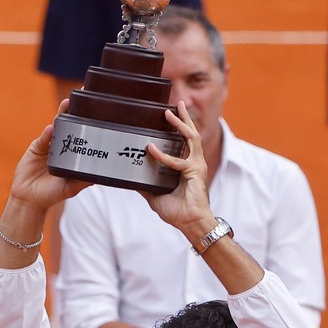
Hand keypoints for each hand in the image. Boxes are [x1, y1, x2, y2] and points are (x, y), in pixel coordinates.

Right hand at [9, 100, 90, 212]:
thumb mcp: (70, 189)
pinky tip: (51, 129)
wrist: (29, 198)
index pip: (81, 136)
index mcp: (73, 155)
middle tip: (82, 99)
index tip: (95, 113)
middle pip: (69, 126)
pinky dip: (47, 134)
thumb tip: (99, 176)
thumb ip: (83, 181)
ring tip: (67, 104)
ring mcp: (49, 146)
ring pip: (56, 127)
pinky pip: (43, 139)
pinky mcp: (37, 147)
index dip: (86, 124)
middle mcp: (62, 148)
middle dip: (74, 113)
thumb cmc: (51, 194)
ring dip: (61, 115)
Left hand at [140, 101, 214, 232]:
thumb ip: (145, 186)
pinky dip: (163, 155)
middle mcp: (193, 162)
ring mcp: (196, 165)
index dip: (179, 128)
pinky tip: (151, 149)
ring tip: (169, 113)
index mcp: (186, 166)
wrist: (190, 223)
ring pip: (191, 138)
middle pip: (191, 134)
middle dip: (184, 118)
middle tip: (175, 104)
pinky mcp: (194, 171)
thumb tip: (131, 180)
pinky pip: (176, 161)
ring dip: (181, 124)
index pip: (184, 142)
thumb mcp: (155, 196)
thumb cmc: (178, 212)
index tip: (169, 117)